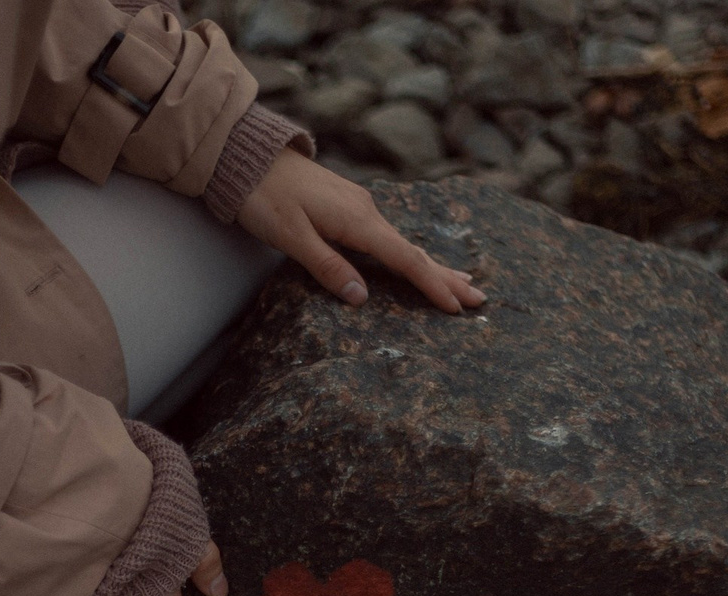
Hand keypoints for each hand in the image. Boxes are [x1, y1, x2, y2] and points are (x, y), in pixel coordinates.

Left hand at [236, 148, 487, 314]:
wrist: (247, 156)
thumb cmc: (264, 198)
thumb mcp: (291, 237)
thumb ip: (327, 267)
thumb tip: (362, 298)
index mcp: (358, 221)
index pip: (406, 259)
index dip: (433, 285)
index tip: (458, 307)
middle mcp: (366, 212)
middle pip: (414, 251)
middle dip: (447, 277)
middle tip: (480, 299)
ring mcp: (358, 207)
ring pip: (403, 243)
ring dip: (432, 266)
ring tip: (461, 283)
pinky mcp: (348, 207)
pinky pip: (388, 237)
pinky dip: (409, 254)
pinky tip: (414, 262)